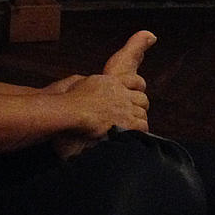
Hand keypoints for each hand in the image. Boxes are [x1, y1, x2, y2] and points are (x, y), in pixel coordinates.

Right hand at [53, 30, 155, 159]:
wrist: (72, 111)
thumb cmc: (71, 99)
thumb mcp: (80, 83)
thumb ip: (89, 82)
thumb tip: (85, 81)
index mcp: (112, 82)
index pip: (135, 81)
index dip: (139, 88)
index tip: (136, 94)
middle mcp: (121, 93)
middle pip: (143, 99)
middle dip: (141, 107)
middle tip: (135, 114)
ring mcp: (125, 107)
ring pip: (143, 113)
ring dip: (139, 120)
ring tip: (134, 126)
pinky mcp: (126, 122)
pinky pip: (142, 126)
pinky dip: (140, 130)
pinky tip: (134, 133)